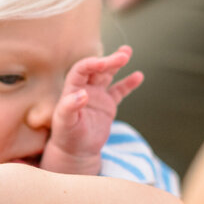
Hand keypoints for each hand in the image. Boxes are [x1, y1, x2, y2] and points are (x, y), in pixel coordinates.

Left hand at [41, 46, 142, 175]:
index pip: (81, 69)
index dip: (92, 64)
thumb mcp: (65, 123)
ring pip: (108, 75)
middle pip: (97, 69)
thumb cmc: (66, 136)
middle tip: (124, 55)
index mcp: (72, 89)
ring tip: (127, 52)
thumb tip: (82, 94)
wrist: (76, 151)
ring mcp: (97, 95)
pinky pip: (119, 90)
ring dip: (116, 63)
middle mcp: (84, 88)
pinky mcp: (107, 104)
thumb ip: (70, 107)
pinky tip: (138, 76)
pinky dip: (128, 83)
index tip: (104, 63)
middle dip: (110, 61)